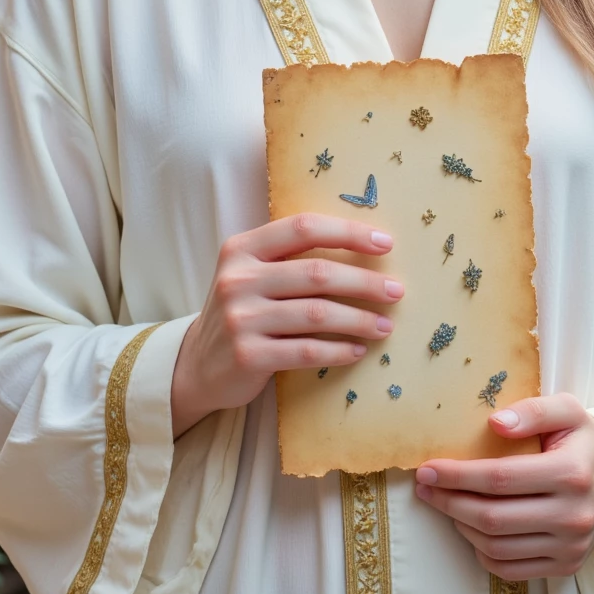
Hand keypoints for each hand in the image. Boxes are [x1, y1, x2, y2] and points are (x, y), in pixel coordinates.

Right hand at [171, 214, 401, 436]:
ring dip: (359, 320)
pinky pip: (307, 351)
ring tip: (384, 326)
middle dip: (364, 282)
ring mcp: (241, 318)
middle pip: (317, 273)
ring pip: (317, 314)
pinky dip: (339, 351)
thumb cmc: (243, 311)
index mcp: (243, 248)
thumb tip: (365, 248)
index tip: (385, 242)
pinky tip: (357, 351)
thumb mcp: (252, 274)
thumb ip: (291, 258)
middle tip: (396, 292)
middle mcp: (239, 279)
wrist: (197, 364)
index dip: (348, 233)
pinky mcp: (249, 356)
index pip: (303, 228)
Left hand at [413, 393, 593, 579]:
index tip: (427, 468)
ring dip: (461, 527)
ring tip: (445, 503)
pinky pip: (511, 569)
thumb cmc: (585, 439)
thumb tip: (494, 423)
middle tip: (425, 486)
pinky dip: (483, 553)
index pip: (500, 479)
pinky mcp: (567, 566)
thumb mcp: (567, 410)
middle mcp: (572, 516)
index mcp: (570, 474)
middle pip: (493, 518)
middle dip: (449, 502)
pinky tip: (471, 529)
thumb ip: (531, 411)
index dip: (457, 476)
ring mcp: (570, 547)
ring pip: (497, 548)